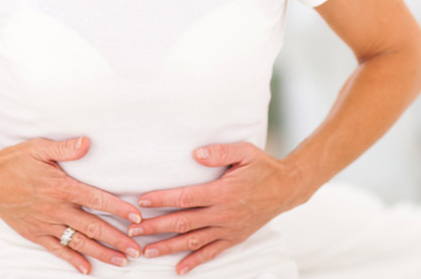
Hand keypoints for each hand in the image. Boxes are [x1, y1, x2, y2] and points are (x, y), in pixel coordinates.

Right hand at [0, 136, 143, 274]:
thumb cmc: (14, 161)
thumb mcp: (39, 148)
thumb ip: (66, 148)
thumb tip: (87, 142)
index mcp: (62, 187)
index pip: (97, 199)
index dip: (119, 209)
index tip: (137, 217)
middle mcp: (56, 208)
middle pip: (93, 227)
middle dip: (118, 239)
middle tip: (137, 249)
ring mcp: (46, 224)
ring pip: (80, 242)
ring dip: (102, 252)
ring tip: (122, 261)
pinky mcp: (35, 234)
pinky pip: (57, 250)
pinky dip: (73, 260)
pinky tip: (88, 269)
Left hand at [128, 142, 301, 274]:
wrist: (287, 188)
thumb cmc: (263, 167)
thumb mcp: (244, 152)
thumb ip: (219, 152)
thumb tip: (195, 154)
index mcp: (223, 192)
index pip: (185, 197)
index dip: (162, 199)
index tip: (142, 202)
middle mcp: (223, 214)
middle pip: (183, 223)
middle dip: (155, 227)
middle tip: (133, 230)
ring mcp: (228, 229)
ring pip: (193, 241)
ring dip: (168, 247)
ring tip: (147, 252)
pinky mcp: (234, 238)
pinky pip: (212, 253)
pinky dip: (194, 262)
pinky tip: (179, 268)